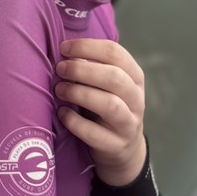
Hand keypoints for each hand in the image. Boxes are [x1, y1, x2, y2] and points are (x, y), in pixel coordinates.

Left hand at [55, 38, 145, 186]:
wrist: (123, 148)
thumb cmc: (107, 105)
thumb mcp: (105, 84)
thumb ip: (91, 67)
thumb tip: (66, 53)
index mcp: (134, 77)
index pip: (115, 53)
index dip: (87, 47)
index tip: (64, 48)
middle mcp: (136, 99)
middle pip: (114, 78)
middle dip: (82, 70)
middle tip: (60, 69)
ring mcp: (129, 124)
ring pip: (110, 105)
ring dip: (80, 94)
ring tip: (60, 89)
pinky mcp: (116, 146)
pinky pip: (96, 134)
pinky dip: (75, 122)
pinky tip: (62, 113)